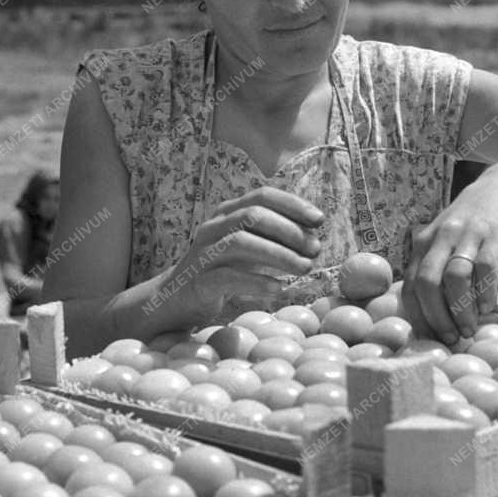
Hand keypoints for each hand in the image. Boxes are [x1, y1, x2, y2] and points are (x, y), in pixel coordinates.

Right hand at [170, 186, 324, 316]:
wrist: (178, 299)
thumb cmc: (223, 271)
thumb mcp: (249, 249)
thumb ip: (274, 239)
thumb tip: (313, 237)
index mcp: (227, 213)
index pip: (261, 196)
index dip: (292, 204)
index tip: (319, 220)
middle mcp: (213, 227)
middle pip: (253, 216)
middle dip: (289, 231)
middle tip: (315, 249)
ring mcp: (203, 253)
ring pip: (240, 242)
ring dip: (278, 254)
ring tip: (304, 268)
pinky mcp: (198, 281)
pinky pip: (227, 277)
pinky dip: (256, 281)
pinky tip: (278, 288)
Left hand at [402, 172, 497, 343]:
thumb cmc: (471, 225)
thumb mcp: (444, 240)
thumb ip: (435, 269)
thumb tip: (433, 317)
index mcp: (423, 244)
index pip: (409, 285)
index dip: (418, 315)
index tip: (430, 338)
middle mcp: (440, 238)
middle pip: (427, 283)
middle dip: (436, 317)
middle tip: (450, 338)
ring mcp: (466, 235)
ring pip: (455, 278)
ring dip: (461, 310)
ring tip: (470, 329)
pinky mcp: (492, 235)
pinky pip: (485, 269)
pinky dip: (484, 293)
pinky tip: (487, 308)